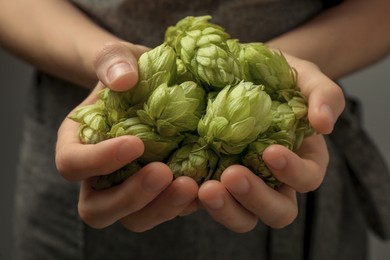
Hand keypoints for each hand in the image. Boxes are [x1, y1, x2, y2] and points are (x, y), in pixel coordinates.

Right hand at [55, 42, 198, 231]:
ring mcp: (128, 188)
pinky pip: (166, 211)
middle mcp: (98, 176)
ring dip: (162, 208)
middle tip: (164, 174)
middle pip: (97, 208)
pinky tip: (206, 186)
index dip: (98, 162)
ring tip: (191, 185)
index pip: (72, 165)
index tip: (135, 144)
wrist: (152, 84)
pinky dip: (184, 206)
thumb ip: (112, 61)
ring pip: (134, 219)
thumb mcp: (118, 57)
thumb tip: (122, 79)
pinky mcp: (157, 193)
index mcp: (78, 144)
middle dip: (131, 198)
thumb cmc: (129, 71)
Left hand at [198, 55, 344, 232]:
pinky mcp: (213, 179)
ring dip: (226, 209)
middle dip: (256, 198)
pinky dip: (195, 201)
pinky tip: (183, 184)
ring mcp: (242, 183)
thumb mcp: (304, 78)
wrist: (240, 72)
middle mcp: (274, 180)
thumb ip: (324, 95)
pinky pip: (207, 203)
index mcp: (302, 160)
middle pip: (277, 211)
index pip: (306, 179)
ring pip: (242, 217)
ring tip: (204, 189)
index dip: (293, 172)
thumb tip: (324, 124)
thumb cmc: (278, 78)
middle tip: (232, 175)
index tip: (271, 151)